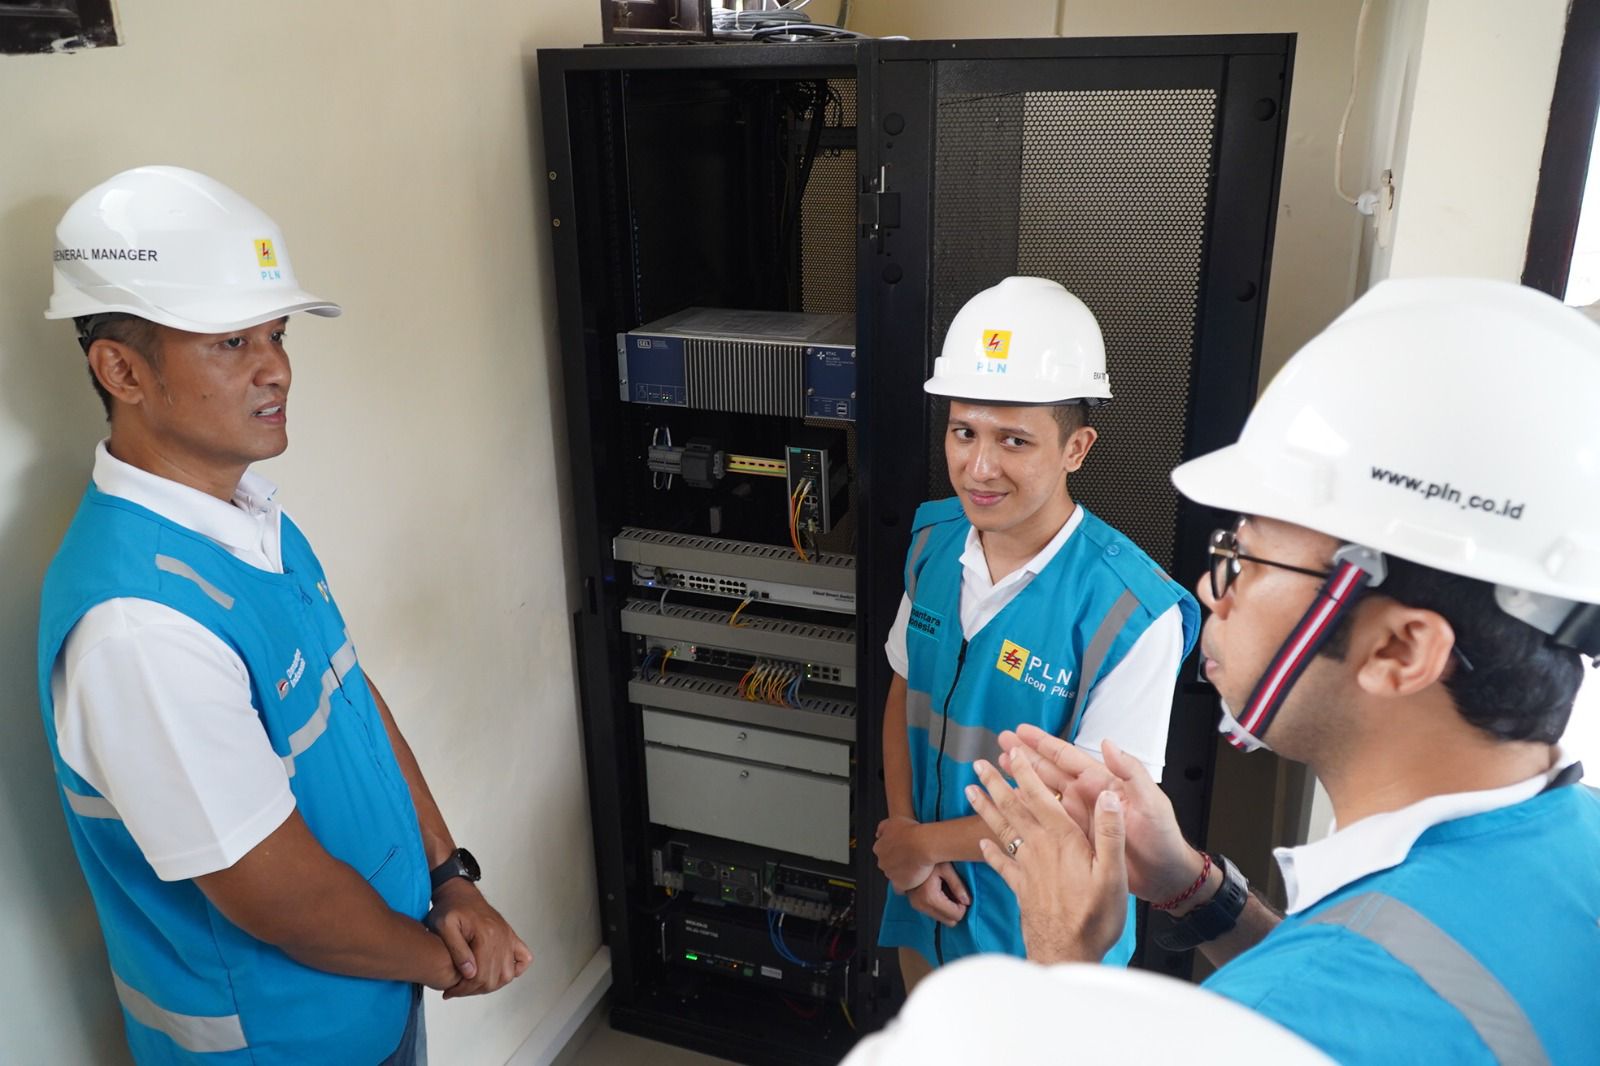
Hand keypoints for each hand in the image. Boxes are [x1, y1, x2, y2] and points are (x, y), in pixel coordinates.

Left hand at [428, 880, 532, 998]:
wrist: (460, 893)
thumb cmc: (450, 908)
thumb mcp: (444, 926)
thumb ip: (457, 949)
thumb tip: (470, 973)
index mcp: (486, 935)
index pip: (479, 975)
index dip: (463, 989)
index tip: (449, 992)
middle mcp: (502, 937)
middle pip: (494, 978)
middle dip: (473, 990)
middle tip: (457, 990)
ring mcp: (509, 937)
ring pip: (508, 974)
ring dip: (492, 984)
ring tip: (472, 985)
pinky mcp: (511, 936)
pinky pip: (525, 959)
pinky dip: (517, 970)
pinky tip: (499, 972)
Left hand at [874, 816, 933, 893]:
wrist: (923, 843)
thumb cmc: (911, 831)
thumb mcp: (893, 821)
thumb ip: (883, 827)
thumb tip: (878, 834)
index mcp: (879, 848)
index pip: (884, 852)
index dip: (895, 852)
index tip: (904, 850)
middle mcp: (882, 862)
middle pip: (888, 865)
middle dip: (898, 863)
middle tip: (911, 858)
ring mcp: (890, 874)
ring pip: (895, 876)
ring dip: (903, 873)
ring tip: (916, 868)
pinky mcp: (900, 884)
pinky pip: (900, 888)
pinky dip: (906, 886)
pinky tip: (914, 880)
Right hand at [906, 861, 969, 927]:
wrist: (907, 854)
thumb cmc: (929, 859)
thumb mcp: (947, 868)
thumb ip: (958, 886)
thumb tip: (967, 902)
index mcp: (930, 897)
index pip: (955, 915)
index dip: (963, 906)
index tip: (961, 894)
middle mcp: (921, 906)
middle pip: (949, 921)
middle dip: (956, 909)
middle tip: (955, 893)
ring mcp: (916, 906)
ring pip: (942, 919)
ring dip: (948, 908)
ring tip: (946, 890)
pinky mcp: (915, 904)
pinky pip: (934, 913)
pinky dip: (941, 906)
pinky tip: (939, 891)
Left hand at [966, 756, 1126, 963]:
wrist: (1066, 955)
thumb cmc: (1095, 918)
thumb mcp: (1113, 874)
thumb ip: (1109, 833)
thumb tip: (1107, 795)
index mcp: (1063, 841)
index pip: (1041, 798)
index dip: (1026, 773)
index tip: (1013, 752)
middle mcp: (1040, 850)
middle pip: (1014, 809)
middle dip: (996, 783)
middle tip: (979, 763)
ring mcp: (1027, 869)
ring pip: (1003, 830)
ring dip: (986, 808)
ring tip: (970, 790)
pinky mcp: (1021, 888)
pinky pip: (1002, 864)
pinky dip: (990, 852)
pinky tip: (981, 843)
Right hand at [997, 727, 1203, 904]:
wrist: (1166, 876)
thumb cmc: (1163, 837)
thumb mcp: (1152, 801)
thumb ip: (1130, 772)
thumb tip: (1108, 743)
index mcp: (1103, 783)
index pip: (1067, 758)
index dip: (1043, 744)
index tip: (1021, 732)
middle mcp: (1087, 797)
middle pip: (1048, 772)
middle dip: (1025, 757)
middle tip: (1001, 744)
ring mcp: (1079, 818)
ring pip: (1043, 794)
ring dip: (1022, 781)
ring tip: (1000, 768)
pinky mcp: (1076, 840)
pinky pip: (1047, 821)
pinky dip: (1029, 813)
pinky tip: (1013, 808)